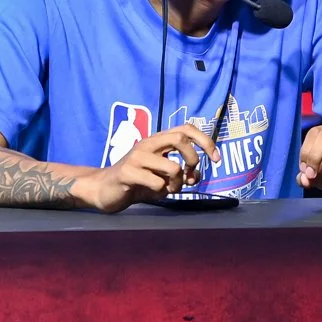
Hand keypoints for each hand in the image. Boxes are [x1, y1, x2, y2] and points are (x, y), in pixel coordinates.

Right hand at [79, 123, 219, 212]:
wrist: (104, 190)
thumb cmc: (138, 181)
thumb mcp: (165, 176)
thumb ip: (182, 172)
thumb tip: (196, 176)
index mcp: (158, 141)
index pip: (187, 128)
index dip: (205, 141)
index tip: (216, 159)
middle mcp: (147, 144)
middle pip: (180, 139)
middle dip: (193, 159)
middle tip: (188, 176)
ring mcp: (136, 157)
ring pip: (173, 166)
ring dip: (177, 183)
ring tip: (167, 189)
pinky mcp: (127, 172)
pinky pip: (157, 183)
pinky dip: (161, 192)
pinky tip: (151, 192)